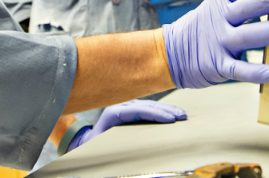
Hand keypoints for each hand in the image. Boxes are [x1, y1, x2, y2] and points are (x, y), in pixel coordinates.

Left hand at [67, 100, 186, 151]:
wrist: (86, 142)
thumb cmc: (96, 148)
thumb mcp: (106, 150)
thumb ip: (120, 154)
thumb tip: (145, 163)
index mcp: (113, 114)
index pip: (138, 110)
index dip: (156, 114)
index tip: (171, 120)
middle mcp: (119, 107)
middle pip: (146, 105)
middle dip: (165, 110)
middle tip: (182, 116)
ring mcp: (125, 107)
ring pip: (148, 105)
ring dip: (165, 109)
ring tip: (181, 115)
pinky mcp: (129, 110)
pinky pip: (147, 108)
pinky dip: (160, 110)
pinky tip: (171, 113)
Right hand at [162, 0, 268, 87]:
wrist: (170, 53)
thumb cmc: (204, 27)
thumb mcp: (216, 6)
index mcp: (221, 2)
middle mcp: (221, 19)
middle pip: (250, 6)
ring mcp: (219, 42)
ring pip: (249, 35)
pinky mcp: (218, 66)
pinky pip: (239, 69)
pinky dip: (255, 71)